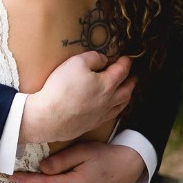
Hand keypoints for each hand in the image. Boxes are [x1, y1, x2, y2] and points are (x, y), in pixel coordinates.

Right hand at [19, 51, 134, 143]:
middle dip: (131, 82)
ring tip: (127, 92)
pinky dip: (115, 109)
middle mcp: (108, 102)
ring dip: (126, 97)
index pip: (122, 71)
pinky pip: (110, 116)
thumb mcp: (76, 62)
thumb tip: (103, 60)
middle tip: (134, 76)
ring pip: (120, 106)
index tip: (128, 58)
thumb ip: (93, 58)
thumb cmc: (62, 88)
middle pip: (126, 91)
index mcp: (107, 85)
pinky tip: (111, 108)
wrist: (48, 117)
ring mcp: (100, 115)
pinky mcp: (91, 124)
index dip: (126, 63)